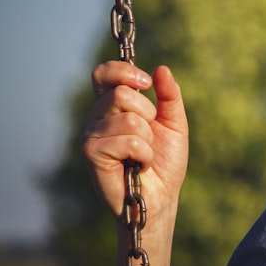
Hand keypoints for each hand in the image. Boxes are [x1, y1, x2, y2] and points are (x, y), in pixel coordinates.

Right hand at [81, 62, 188, 229]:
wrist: (162, 196)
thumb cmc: (165, 161)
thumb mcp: (174, 123)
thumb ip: (169, 96)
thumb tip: (162, 69)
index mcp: (112, 106)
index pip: (103, 73)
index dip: (123, 71)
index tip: (146, 83)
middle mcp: (96, 118)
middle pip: (120, 93)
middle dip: (148, 113)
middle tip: (149, 134)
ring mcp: (91, 135)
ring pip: (128, 119)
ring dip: (147, 139)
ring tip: (143, 154)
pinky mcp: (91, 154)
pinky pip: (128, 140)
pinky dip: (144, 154)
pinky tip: (139, 165)